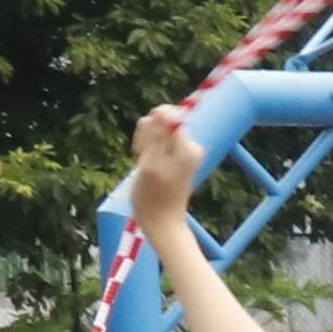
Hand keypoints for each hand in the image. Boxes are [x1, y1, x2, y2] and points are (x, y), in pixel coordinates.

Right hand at [130, 104, 207, 218]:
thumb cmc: (154, 195)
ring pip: (155, 131)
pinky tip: (146, 166)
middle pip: (161, 120)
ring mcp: (182, 151)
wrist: (161, 220)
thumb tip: (166, 111)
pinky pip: (156, 142)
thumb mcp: (151, 162)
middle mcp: (189, 145)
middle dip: (146, 135)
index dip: (150, 125)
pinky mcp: (174, 157)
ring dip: (145, 144)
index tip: (144, 147)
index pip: (167, 114)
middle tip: (143, 159)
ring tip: (144, 165)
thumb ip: (158, 135)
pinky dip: (147, 151)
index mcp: (188, 146)